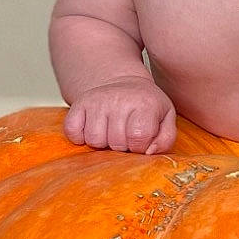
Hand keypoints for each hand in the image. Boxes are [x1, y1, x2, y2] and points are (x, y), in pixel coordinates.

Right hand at [63, 78, 177, 155]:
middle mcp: (119, 99)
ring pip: (94, 140)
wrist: (125, 85)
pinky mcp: (78, 104)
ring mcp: (97, 101)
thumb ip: (165, 139)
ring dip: (102, 143)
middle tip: (125, 135)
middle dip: (122, 146)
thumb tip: (148, 153)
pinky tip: (92, 130)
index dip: (140, 146)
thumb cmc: (146, 107)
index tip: (140, 141)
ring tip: (110, 133)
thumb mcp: (165, 120)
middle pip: (115, 142)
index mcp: (144, 103)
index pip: (139, 137)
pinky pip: (72, 131)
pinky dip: (79, 137)